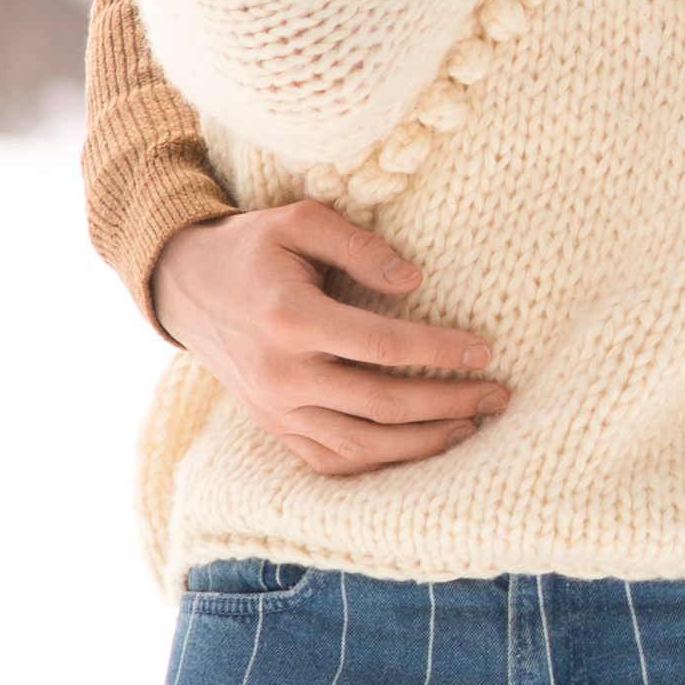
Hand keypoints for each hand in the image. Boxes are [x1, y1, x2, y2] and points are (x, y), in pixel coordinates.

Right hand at [151, 202, 509, 476]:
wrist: (186, 287)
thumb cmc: (252, 247)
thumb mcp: (300, 220)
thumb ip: (360, 247)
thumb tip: (415, 281)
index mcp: (291, 319)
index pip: (382, 345)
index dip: (438, 350)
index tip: (484, 349)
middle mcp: (283, 374)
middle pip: (382, 404)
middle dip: (448, 403)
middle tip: (498, 394)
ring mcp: (276, 410)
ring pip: (362, 445)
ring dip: (423, 442)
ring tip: (472, 425)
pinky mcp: (274, 428)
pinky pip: (332, 462)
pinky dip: (380, 464)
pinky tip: (420, 447)